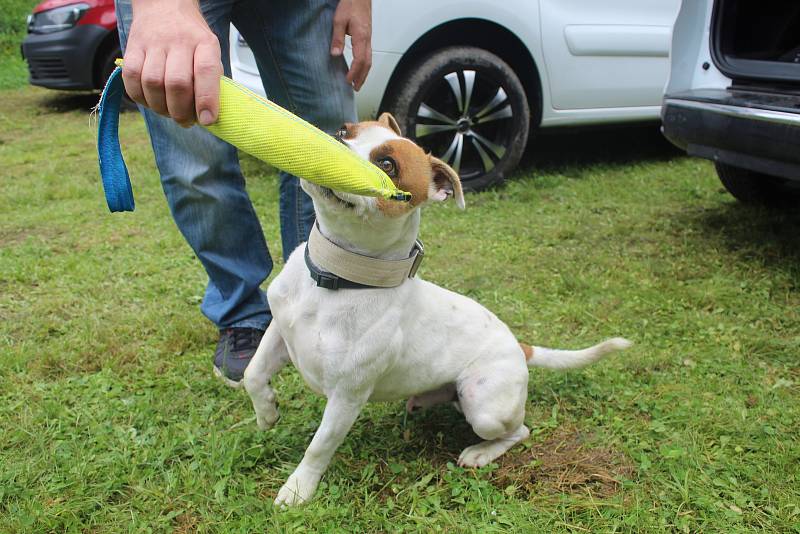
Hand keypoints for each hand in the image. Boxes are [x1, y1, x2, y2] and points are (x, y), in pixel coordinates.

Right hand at [122, 0, 221, 126]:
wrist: (164, 6)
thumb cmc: (191, 37)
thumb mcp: (210, 51)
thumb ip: (211, 80)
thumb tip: (207, 115)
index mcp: (205, 43)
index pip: (207, 71)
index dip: (206, 99)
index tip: (207, 120)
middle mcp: (179, 41)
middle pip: (177, 83)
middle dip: (181, 111)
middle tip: (185, 120)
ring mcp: (153, 43)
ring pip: (152, 83)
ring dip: (160, 107)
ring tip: (168, 111)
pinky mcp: (132, 47)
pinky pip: (131, 78)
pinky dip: (140, 97)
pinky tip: (150, 101)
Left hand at [330, 0, 371, 90]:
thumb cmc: (351, 5)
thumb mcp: (339, 20)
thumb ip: (337, 38)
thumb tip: (335, 54)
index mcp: (361, 37)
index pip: (360, 60)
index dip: (354, 72)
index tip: (348, 80)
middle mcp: (367, 40)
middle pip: (367, 64)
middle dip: (362, 77)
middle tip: (355, 88)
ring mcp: (368, 39)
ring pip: (369, 60)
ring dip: (364, 73)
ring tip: (358, 83)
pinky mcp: (367, 37)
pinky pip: (368, 55)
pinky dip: (365, 65)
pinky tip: (360, 69)